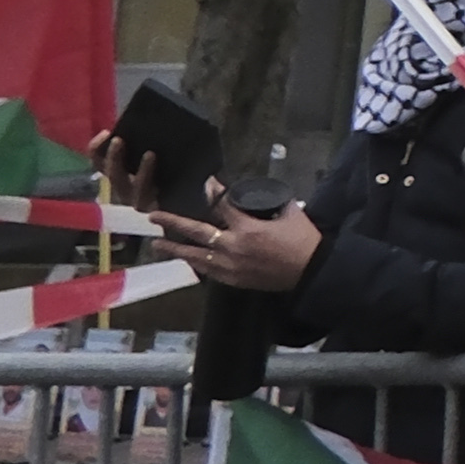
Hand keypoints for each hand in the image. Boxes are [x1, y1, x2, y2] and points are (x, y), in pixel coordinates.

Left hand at [155, 201, 316, 294]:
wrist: (310, 270)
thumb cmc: (303, 239)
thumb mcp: (290, 213)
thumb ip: (269, 203)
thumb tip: (255, 196)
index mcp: (248, 228)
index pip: (223, 206)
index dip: (214, 193)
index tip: (206, 184)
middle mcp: (233, 246)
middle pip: (197, 232)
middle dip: (174, 223)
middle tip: (154, 216)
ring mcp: (230, 265)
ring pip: (195, 256)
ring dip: (175, 248)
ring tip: (158, 243)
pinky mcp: (232, 279)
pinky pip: (207, 271)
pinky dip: (195, 263)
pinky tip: (186, 260)